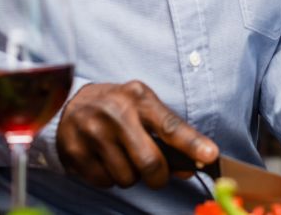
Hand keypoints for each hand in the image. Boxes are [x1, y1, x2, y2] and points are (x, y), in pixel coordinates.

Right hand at [56, 81, 217, 188]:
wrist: (70, 103)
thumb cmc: (116, 107)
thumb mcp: (143, 108)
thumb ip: (168, 134)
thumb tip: (190, 166)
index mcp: (139, 98)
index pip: (170, 125)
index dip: (192, 144)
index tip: (210, 155)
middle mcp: (116, 114)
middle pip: (150, 162)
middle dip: (158, 177)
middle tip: (156, 174)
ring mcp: (93, 133)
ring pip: (127, 177)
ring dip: (131, 176)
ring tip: (122, 156)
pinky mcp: (75, 151)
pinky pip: (105, 182)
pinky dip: (110, 178)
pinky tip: (104, 159)